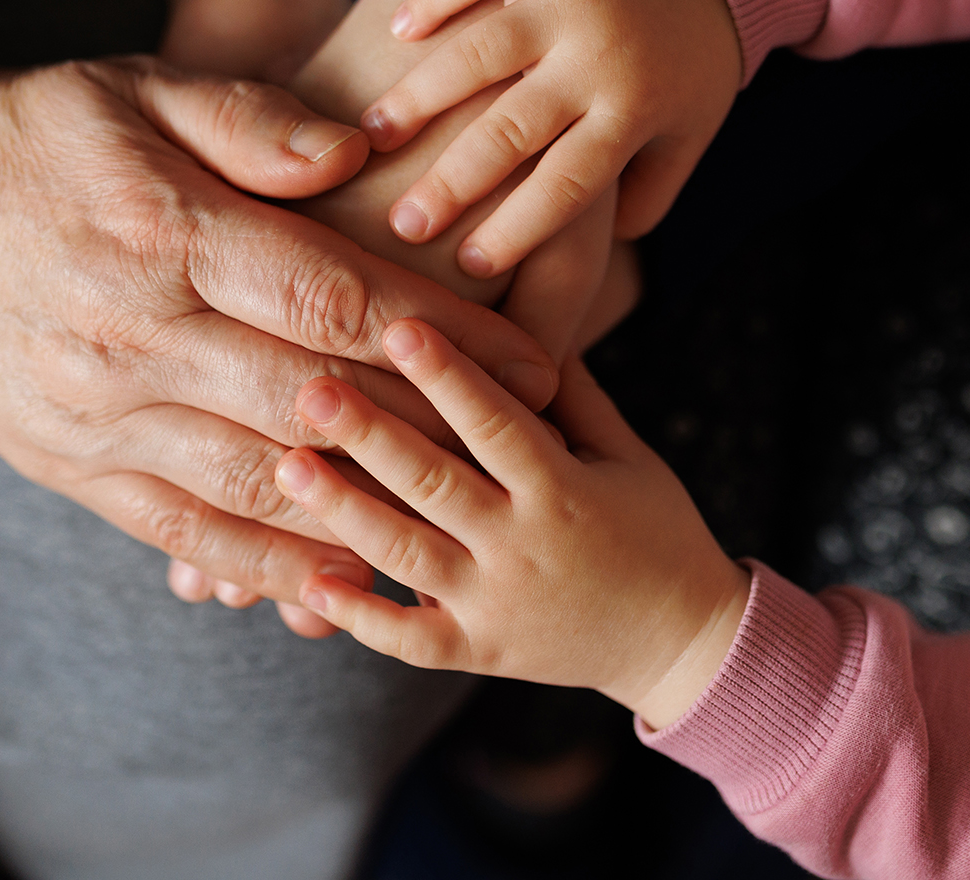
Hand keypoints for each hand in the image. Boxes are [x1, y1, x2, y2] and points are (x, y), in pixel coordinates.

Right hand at [0, 51, 559, 634]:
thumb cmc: (36, 141)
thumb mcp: (134, 89)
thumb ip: (248, 120)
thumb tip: (354, 154)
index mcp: (168, 231)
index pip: (331, 294)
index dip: (440, 334)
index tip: (531, 357)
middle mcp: (138, 332)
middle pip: (314, 398)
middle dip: (435, 425)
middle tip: (528, 442)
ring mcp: (105, 412)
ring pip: (260, 482)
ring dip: (370, 508)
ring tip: (466, 519)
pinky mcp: (78, 469)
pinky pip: (187, 534)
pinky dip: (269, 567)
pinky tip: (342, 581)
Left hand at [273, 320, 749, 730]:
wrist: (680, 641)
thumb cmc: (654, 527)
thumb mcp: (626, 454)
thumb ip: (571, 394)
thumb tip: (511, 318)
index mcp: (564, 491)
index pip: (496, 424)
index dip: (447, 377)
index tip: (397, 327)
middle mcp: (525, 548)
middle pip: (436, 483)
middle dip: (371, 434)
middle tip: (311, 388)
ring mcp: (497, 605)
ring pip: (407, 555)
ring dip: (345, 511)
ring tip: (289, 467)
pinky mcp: (478, 652)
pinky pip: (408, 639)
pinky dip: (358, 616)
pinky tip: (307, 581)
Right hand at [362, 0, 741, 277]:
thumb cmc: (692, 57)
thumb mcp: (689, 134)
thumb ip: (646, 197)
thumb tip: (589, 255)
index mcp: (634, 112)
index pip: (566, 186)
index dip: (516, 229)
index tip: (468, 265)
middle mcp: (600, 56)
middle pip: (512, 131)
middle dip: (451, 184)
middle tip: (400, 224)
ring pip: (480, 52)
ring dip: (419, 97)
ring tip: (371, 137)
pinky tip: (396, 31)